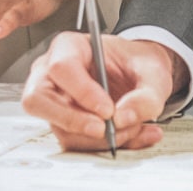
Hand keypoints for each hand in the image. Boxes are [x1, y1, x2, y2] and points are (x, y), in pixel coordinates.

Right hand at [22, 32, 181, 151]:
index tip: (108, 109)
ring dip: (95, 138)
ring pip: (58, 127)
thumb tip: (124, 117)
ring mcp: (54, 100)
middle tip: (103, 130)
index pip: (62, 68)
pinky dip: (102, 146)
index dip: (82, 92)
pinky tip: (128, 136)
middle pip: (39, 100)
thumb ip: (146, 94)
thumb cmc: (137, 63)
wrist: (140, 74)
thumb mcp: (153, 71)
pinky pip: (73, 142)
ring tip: (130, 129)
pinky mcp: (63, 123)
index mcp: (70, 47)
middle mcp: (53, 73)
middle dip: (73, 121)